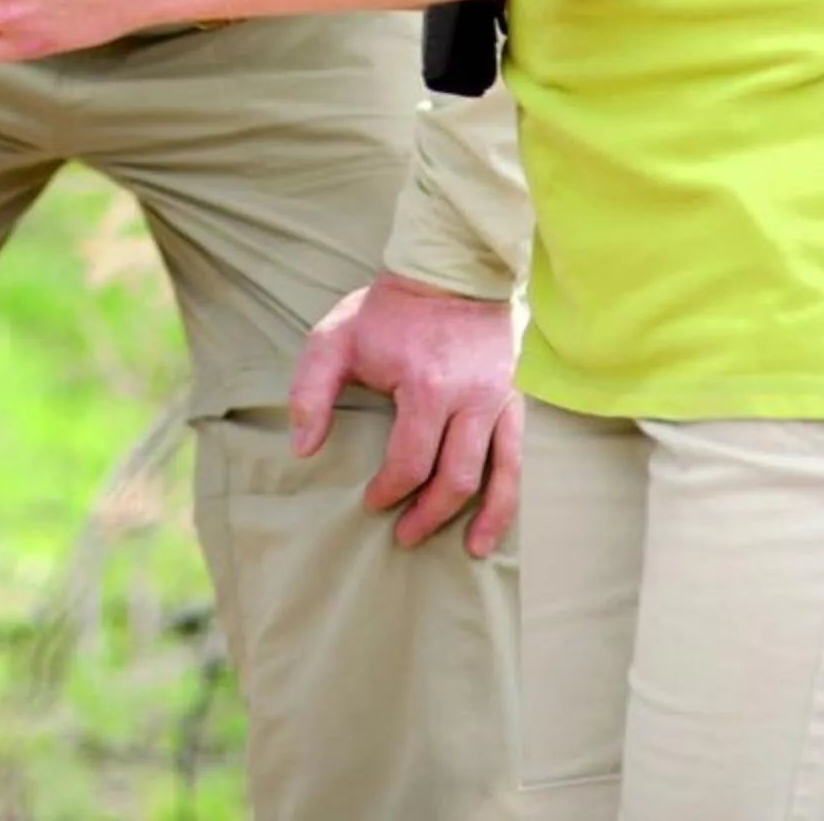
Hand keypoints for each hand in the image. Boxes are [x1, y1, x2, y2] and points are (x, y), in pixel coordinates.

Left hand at [287, 275, 520, 555]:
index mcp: (426, 385)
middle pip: (455, 477)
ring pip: (499, 475)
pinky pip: (520, 457)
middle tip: (406, 535)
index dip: (390, 491)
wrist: (449, 273)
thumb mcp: (334, 339)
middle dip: (429, 514)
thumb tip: (303, 449)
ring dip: (484, 517)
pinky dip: (511, 493)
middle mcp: (471, 397)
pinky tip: (500, 520)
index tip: (373, 502)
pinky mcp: (518, 398)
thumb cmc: (387, 311)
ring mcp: (501, 399)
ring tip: (471, 550)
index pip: (410, 461)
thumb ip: (311, 392)